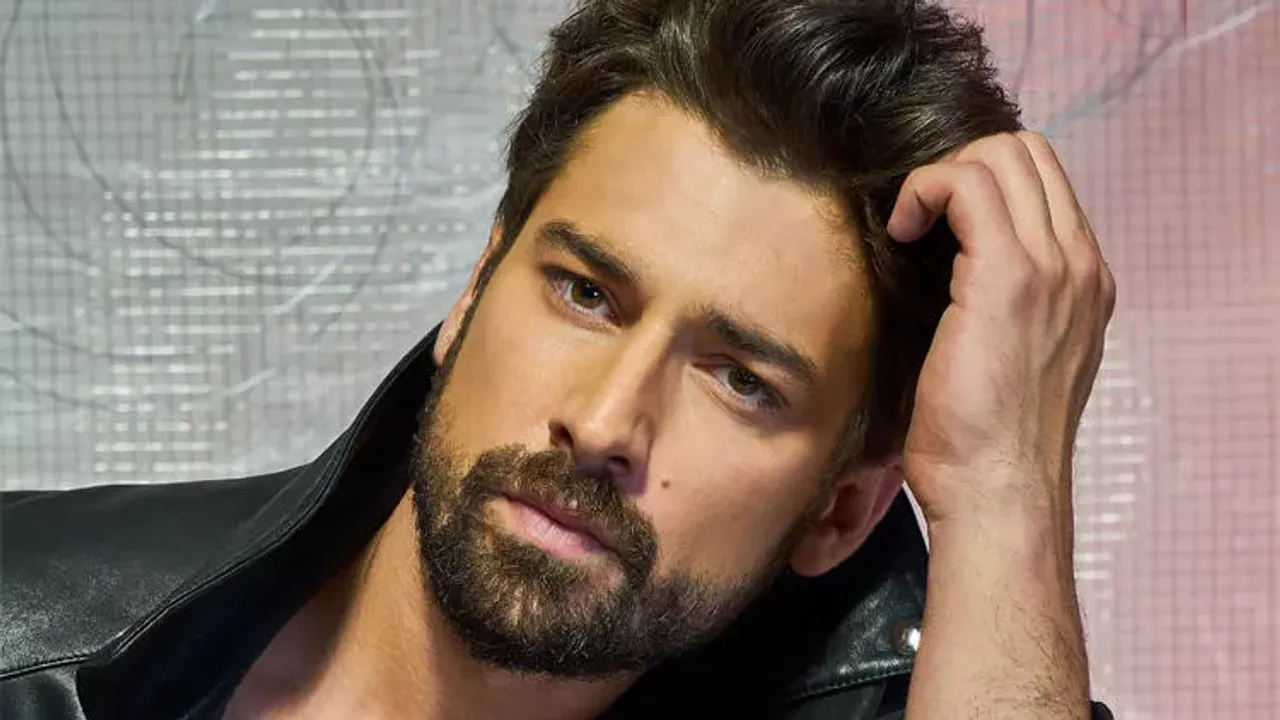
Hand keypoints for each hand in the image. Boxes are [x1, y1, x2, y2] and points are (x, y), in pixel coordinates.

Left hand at [886, 131, 1114, 526]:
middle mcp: (1080, 267)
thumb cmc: (985, 444)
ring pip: (1003, 156)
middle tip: (921, 216)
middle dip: (961, 164)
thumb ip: (1003, 307)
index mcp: (1085, 284)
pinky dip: (925, 190)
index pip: (1045, 182)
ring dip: (941, 175)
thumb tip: (948, 269)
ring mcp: (1053, 268)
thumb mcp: (1010, 361)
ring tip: (909, 225)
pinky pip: (967, 184)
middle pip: (1029, 153)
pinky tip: (902, 232)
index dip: (982, 178)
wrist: (998, 494)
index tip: (934, 220)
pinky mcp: (1007, 277)